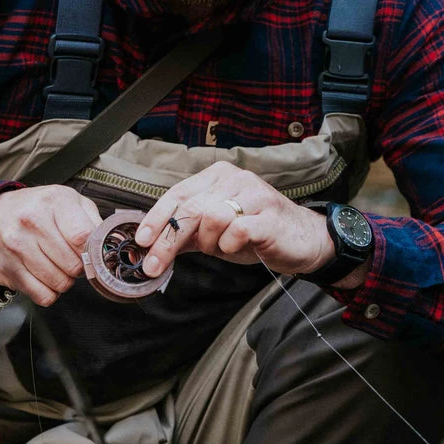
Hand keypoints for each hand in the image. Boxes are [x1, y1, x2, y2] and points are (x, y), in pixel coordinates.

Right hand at [0, 186, 101, 306]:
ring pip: (59, 283)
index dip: (92, 250)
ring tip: (57, 266)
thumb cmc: (36, 209)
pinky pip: (42, 295)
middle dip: (79, 267)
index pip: (84, 237)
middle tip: (71, 258)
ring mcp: (17, 246)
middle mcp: (31, 221)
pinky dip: (49, 292)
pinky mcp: (7, 269)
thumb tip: (108, 243)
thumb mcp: (67, 201)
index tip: (89, 250)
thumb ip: (91, 219)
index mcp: (53, 201)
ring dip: (64, 280)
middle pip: (74, 264)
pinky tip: (44, 277)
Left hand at [134, 162, 335, 277]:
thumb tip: (151, 246)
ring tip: (219, 249)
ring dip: (208, 242)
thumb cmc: (256, 233)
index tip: (141, 241)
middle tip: (153, 266)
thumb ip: (186, 235)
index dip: (156, 218)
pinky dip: (229, 244)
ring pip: (212, 217)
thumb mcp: (215, 234)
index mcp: (217, 177)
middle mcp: (234, 180)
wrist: (302, 240)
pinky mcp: (270, 215)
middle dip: (168, 241)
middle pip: (190, 209)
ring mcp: (254, 194)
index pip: (177, 194)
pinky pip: (238, 229)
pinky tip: (234, 247)